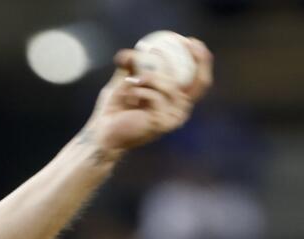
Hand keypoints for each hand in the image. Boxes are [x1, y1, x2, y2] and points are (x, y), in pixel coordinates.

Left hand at [83, 37, 212, 158]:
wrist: (102, 133)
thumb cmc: (113, 111)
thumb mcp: (126, 83)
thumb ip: (133, 67)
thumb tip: (134, 50)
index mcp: (176, 102)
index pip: (200, 81)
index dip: (202, 60)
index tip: (190, 40)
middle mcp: (181, 111)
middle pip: (201, 82)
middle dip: (198, 59)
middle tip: (183, 42)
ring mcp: (174, 119)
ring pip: (171, 86)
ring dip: (149, 78)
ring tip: (131, 81)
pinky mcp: (162, 123)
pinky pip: (155, 96)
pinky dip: (139, 91)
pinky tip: (129, 99)